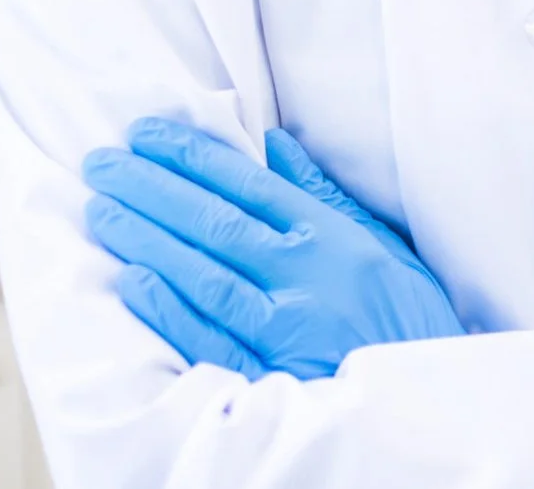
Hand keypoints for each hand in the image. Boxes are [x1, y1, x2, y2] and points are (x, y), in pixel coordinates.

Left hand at [83, 118, 464, 379]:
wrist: (430, 399)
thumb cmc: (408, 317)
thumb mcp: (383, 244)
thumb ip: (325, 196)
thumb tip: (275, 146)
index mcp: (334, 236)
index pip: (249, 184)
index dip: (195, 155)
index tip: (149, 134)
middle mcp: (307, 274)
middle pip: (216, 220)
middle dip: (153, 186)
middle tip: (103, 162)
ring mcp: (287, 325)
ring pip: (204, 271)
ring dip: (147, 237)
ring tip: (104, 208)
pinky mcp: (272, 373)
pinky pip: (210, 336)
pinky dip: (171, 307)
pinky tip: (133, 279)